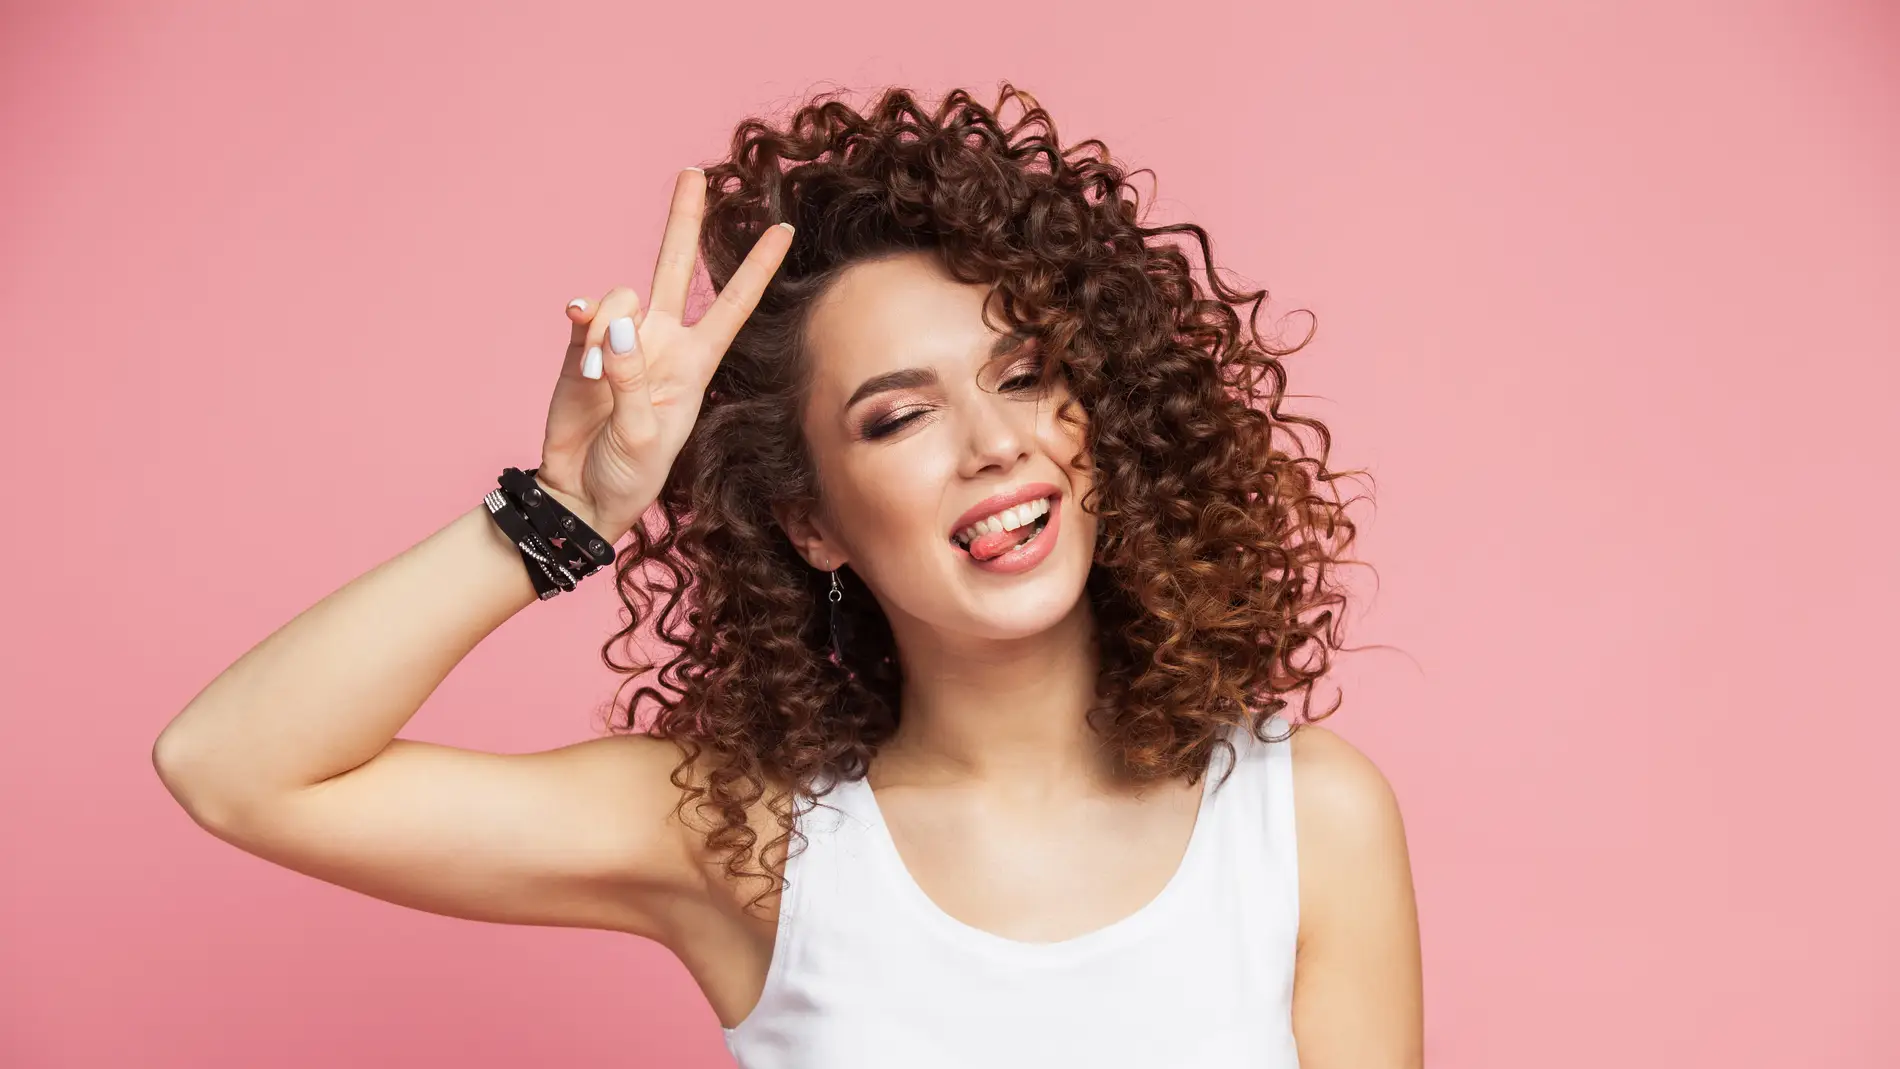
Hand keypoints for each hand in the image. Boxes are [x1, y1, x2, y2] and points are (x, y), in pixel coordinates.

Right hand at [534, 167, 792, 544]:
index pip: (734, 305)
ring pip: (621, 293)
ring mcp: (620, 342)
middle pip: (675, 266)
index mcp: (695, 363)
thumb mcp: (643, 435)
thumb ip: (632, 379)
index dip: (758, 267)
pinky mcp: (582, 348)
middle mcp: (662, 343)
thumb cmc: (628, 475)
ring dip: (609, 323)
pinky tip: (577, 326)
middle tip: (694, 172)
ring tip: (597, 375)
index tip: (784, 229)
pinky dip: (582, 319)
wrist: (580, 495)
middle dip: (684, 219)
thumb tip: (618, 324)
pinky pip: (584, 315)